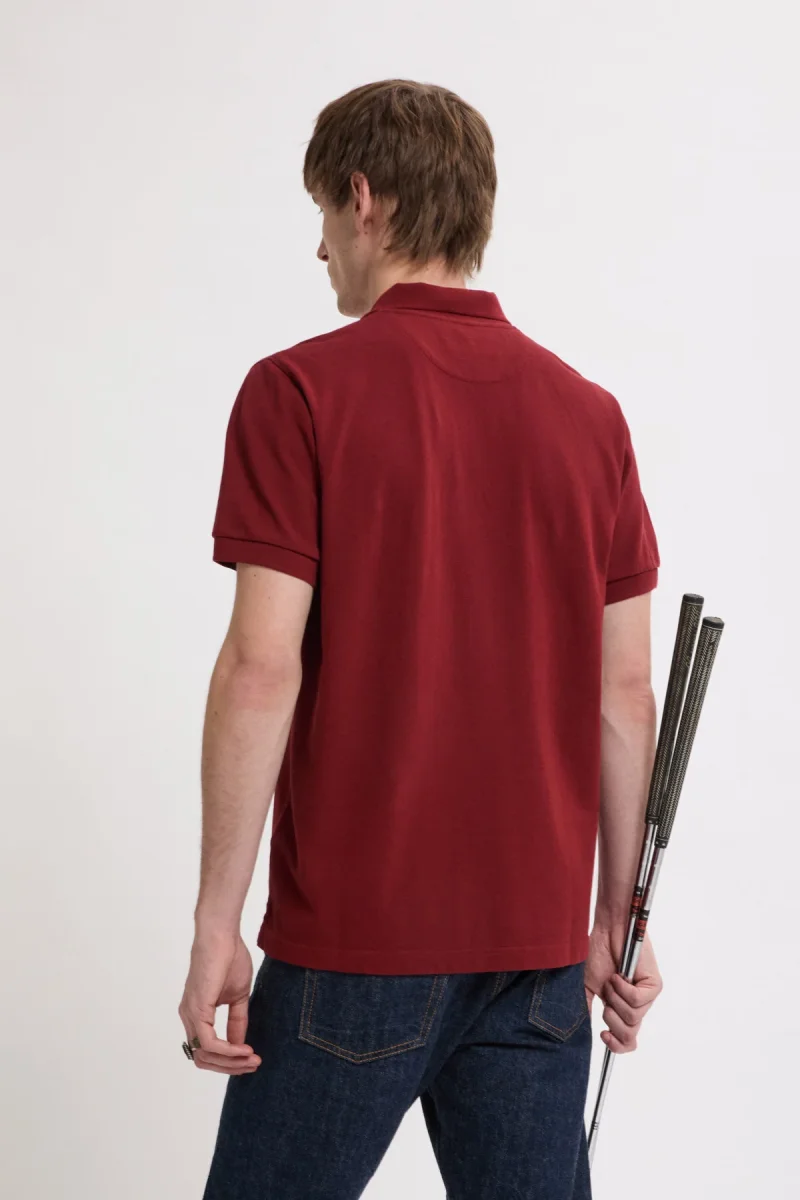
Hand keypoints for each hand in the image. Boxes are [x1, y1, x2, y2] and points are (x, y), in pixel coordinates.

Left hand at [178, 929, 261, 1074]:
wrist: (222, 936)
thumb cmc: (230, 957)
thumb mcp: (238, 996)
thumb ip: (237, 1020)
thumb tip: (240, 1044)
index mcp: (197, 1014)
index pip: (207, 1051)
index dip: (229, 1060)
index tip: (252, 1059)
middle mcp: (189, 1017)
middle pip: (204, 1059)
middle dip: (230, 1067)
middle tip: (254, 1064)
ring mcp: (191, 1014)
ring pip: (205, 1055)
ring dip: (230, 1062)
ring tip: (252, 1058)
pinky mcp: (197, 1009)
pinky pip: (209, 1042)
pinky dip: (228, 1050)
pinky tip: (244, 1049)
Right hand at [584, 924, 661, 1052]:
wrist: (607, 930)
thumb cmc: (597, 954)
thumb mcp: (587, 988)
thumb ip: (587, 1010)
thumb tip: (583, 1032)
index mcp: (621, 1009)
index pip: (627, 1042)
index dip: (616, 1046)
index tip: (602, 1035)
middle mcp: (637, 1006)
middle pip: (630, 1035)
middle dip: (612, 1020)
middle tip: (605, 1000)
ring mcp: (647, 997)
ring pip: (632, 1018)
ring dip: (615, 998)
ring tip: (611, 979)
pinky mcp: (654, 985)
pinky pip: (637, 1000)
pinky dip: (622, 988)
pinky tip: (618, 975)